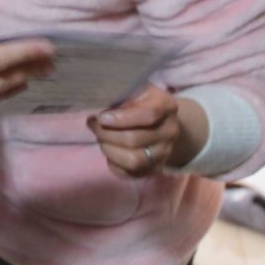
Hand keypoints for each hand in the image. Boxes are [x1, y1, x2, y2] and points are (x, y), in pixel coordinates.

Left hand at [87, 84, 206, 177]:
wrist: (161, 122)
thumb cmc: (142, 102)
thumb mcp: (137, 90)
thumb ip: (122, 97)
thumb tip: (97, 108)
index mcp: (167, 107)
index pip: (148, 115)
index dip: (121, 118)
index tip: (101, 117)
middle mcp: (170, 132)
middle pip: (135, 140)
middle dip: (106, 134)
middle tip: (94, 125)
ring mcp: (164, 153)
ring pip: (133, 161)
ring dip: (109, 150)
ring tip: (100, 138)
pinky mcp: (155, 169)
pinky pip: (130, 174)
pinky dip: (113, 164)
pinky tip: (109, 151)